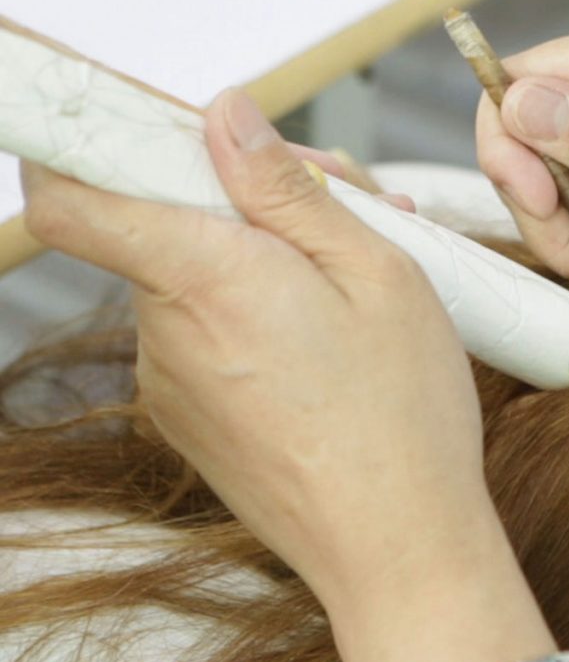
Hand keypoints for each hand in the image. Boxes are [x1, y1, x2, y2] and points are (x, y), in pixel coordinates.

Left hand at [21, 89, 487, 613]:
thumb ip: (289, 189)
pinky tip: (331, 329)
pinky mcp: (190, 417)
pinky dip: (256, 308)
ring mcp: (171, 383)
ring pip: (193, 276)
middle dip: (245, 194)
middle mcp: (164, 333)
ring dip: (263, 253)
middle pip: (165, 222)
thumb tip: (224, 115)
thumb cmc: (404, 411)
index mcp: (206, 279)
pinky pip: (205, 332)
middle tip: (346, 200)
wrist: (399, 551)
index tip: (110, 110)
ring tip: (358, 274)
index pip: (72, 196)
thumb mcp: (379, 272)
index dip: (72, 140)